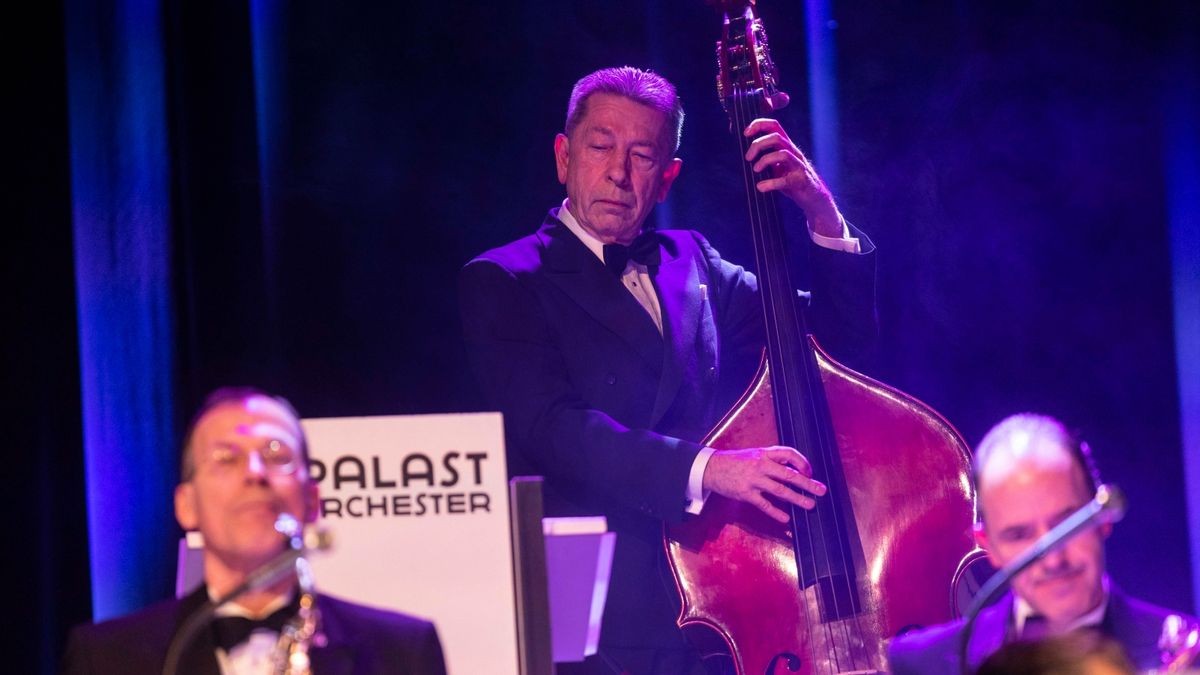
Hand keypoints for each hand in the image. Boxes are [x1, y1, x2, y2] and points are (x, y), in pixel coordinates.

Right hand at [702, 446, 825, 522]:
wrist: (712, 468)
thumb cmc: (735, 461)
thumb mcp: (754, 454)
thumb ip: (772, 461)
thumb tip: (793, 471)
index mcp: (764, 453)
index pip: (789, 454)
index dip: (802, 462)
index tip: (809, 472)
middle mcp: (761, 465)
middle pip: (789, 475)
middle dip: (807, 483)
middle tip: (821, 490)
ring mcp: (753, 480)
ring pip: (780, 491)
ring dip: (797, 499)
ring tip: (810, 505)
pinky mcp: (746, 493)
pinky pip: (764, 504)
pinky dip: (776, 512)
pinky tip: (786, 518)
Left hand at [743, 118, 842, 237]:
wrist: (814, 198)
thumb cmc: (793, 181)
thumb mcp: (778, 166)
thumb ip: (766, 159)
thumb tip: (747, 156)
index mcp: (787, 147)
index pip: (775, 126)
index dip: (759, 124)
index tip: (745, 133)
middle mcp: (794, 153)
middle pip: (776, 137)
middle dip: (758, 144)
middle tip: (748, 158)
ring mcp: (798, 166)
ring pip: (783, 154)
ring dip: (765, 160)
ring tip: (756, 170)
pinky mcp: (800, 181)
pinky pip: (785, 180)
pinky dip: (771, 183)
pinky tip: (761, 187)